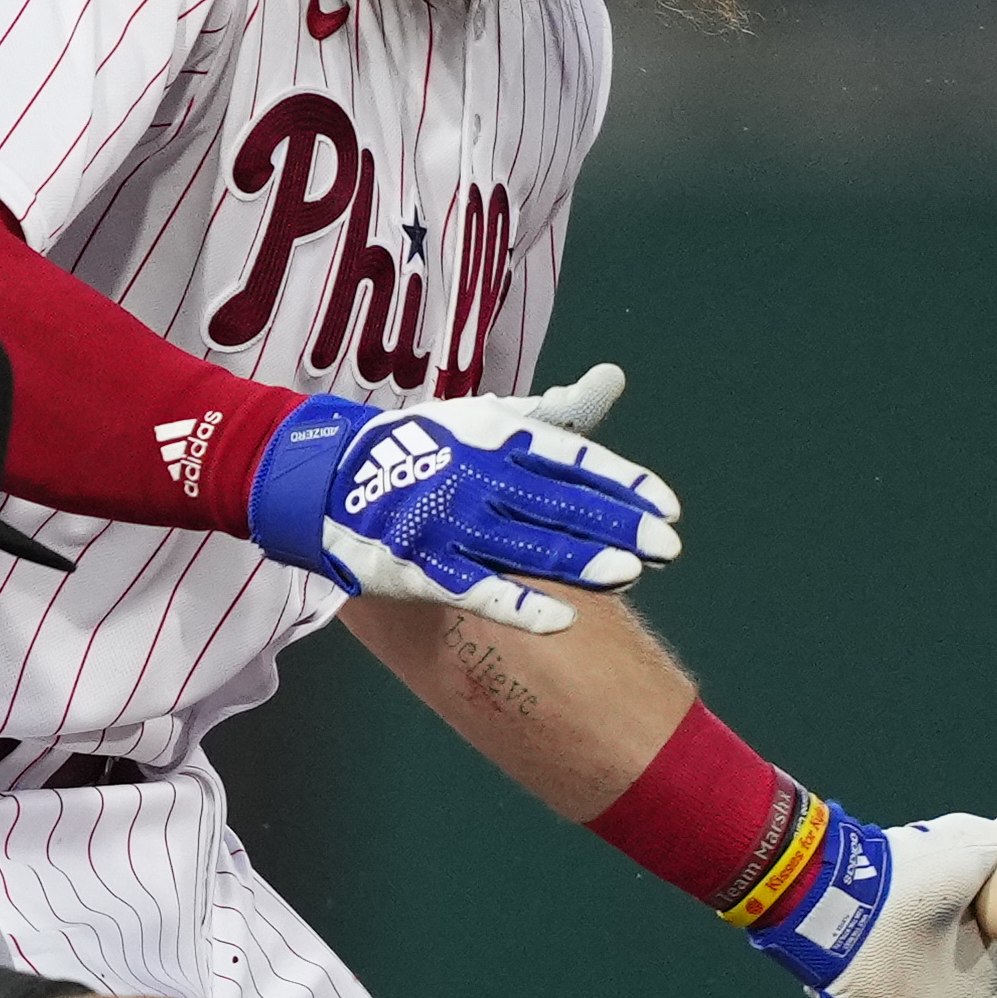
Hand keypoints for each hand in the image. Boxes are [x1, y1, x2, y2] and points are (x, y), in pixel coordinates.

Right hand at [244, 367, 683, 635]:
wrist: (327, 477)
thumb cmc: (426, 445)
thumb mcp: (488, 417)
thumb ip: (557, 410)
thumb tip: (615, 378)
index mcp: (498, 435)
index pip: (573, 459)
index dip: (624, 483)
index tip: (669, 508)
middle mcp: (477, 476)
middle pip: (559, 503)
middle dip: (617, 525)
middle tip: (670, 547)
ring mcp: (448, 523)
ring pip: (524, 545)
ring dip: (579, 561)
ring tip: (631, 574)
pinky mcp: (421, 567)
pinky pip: (476, 589)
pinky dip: (518, 604)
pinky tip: (563, 619)